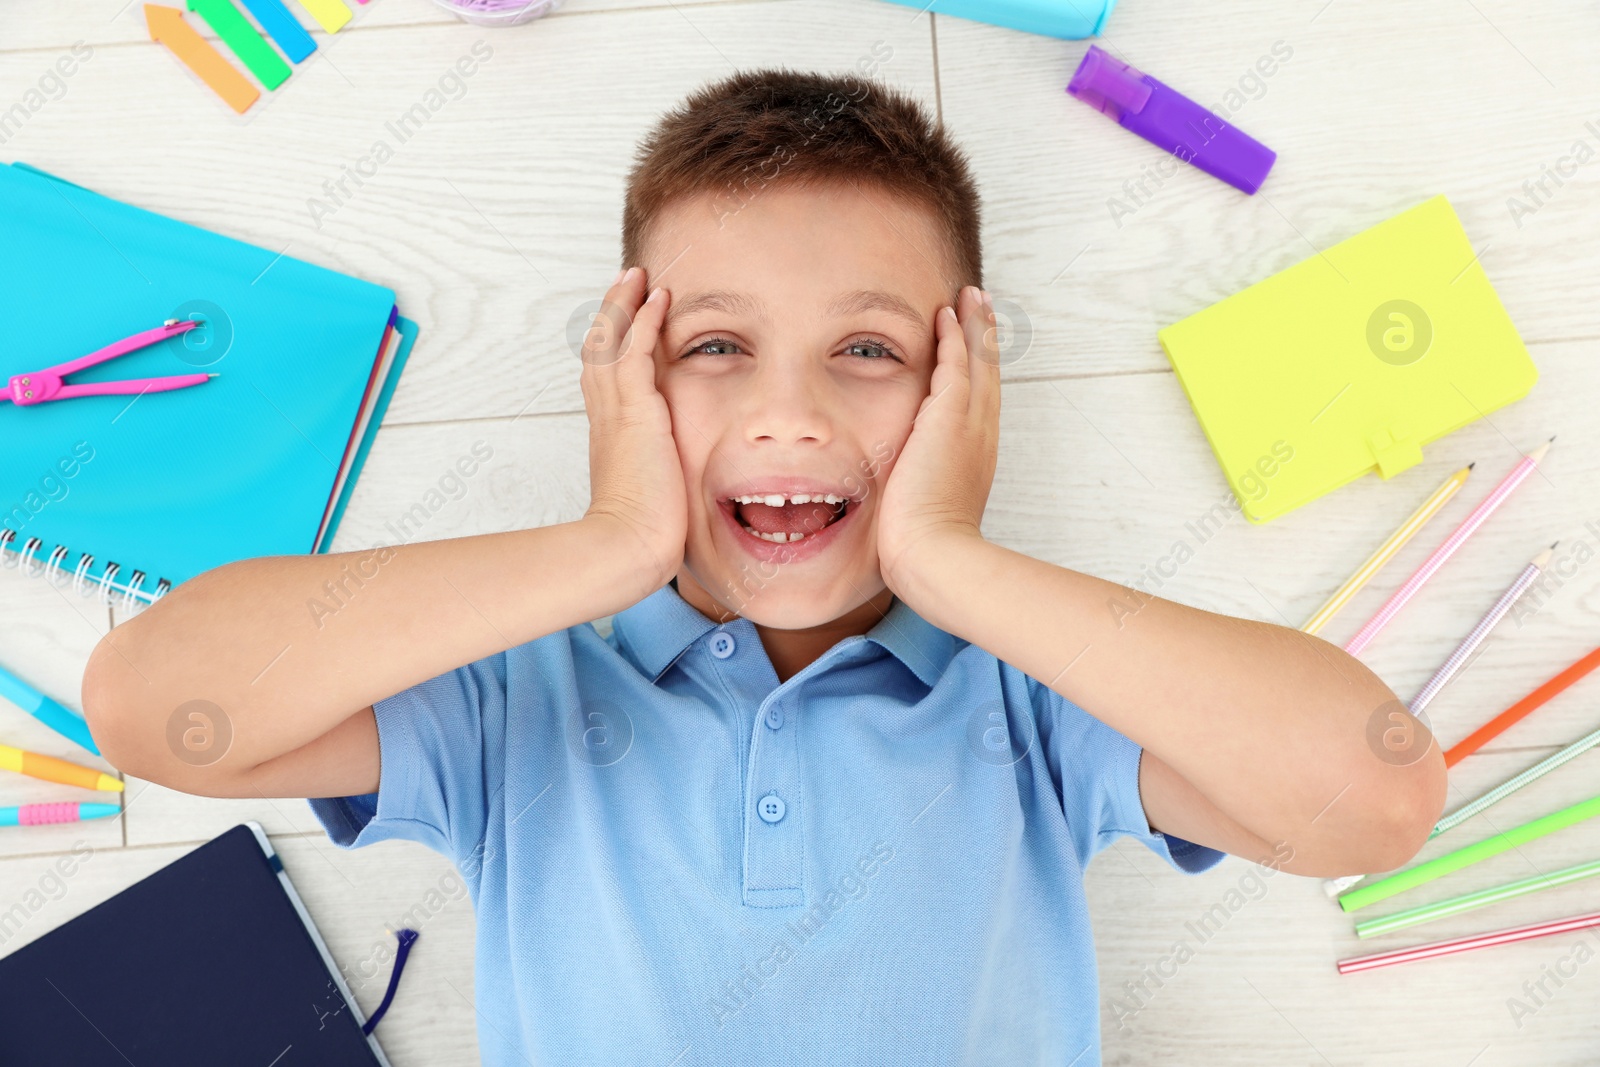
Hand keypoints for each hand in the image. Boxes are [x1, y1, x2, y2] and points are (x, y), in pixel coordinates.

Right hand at [578, 267, 685, 590]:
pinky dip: (644, 322)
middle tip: (625, 283)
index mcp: (611, 437)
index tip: (625, 323)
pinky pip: (634, 354)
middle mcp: (607, 419)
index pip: (607, 379)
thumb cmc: (642, 536)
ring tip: (638, 277)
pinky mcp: (635, 413)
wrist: (628, 546)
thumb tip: (677, 485)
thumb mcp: (653, 495)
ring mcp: (618, 413)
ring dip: (624, 306)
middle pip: (600, 351)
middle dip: (612, 314)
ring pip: (612, 344)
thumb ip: (662, 477)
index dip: (613, 347)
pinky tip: (658, 299)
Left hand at [876, 285, 1000, 596]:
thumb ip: (918, 497)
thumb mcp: (927, 516)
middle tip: (982, 307)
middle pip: (988, 375)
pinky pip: (955, 364)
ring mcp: (970, 425)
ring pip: (977, 363)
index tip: (975, 351)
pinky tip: (945, 314)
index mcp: (975, 458)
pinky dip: (953, 337)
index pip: (979, 405)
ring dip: (973, 327)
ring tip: (970, 298)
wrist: (936, 555)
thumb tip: (902, 506)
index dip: (979, 374)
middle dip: (984, 340)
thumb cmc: (926, 549)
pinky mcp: (949, 418)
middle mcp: (981, 437)